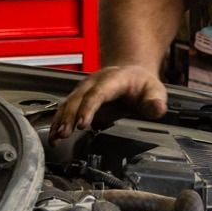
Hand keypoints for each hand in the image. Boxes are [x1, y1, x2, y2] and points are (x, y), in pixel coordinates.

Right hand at [48, 65, 167, 139]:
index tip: (83, 124)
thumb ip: (155, 101)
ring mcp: (85, 89)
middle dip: (70, 116)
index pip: (97, 93)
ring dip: (61, 120)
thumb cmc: (142, 84)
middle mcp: (94, 82)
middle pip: (78, 98)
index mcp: (113, 79)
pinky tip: (55, 136)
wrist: (132, 73)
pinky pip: (66, 109)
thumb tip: (156, 109)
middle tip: (64, 134)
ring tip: (56, 137)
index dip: (88, 108)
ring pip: (68, 103)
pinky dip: (58, 122)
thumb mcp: (155, 90)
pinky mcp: (79, 98)